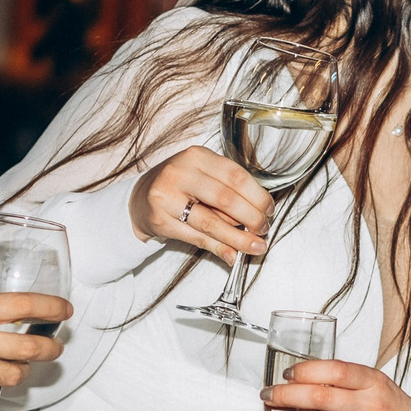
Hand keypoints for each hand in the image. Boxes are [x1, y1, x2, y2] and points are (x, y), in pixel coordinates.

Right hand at [132, 147, 271, 265]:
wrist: (141, 198)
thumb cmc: (179, 186)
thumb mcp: (202, 176)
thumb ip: (228, 190)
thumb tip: (259, 214)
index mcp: (196, 156)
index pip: (235, 175)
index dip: (257, 195)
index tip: (269, 209)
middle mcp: (180, 173)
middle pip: (226, 198)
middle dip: (252, 218)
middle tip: (264, 229)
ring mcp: (167, 196)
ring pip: (212, 222)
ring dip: (238, 238)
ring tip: (255, 246)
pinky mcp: (160, 220)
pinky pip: (197, 238)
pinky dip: (218, 248)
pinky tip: (231, 254)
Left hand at [259, 358, 410, 410]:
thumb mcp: (380, 387)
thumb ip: (348, 382)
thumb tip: (303, 380)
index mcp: (374, 382)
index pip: (334, 370)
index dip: (305, 370)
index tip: (286, 374)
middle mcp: (372, 406)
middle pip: (319, 397)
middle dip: (284, 397)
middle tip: (266, 397)